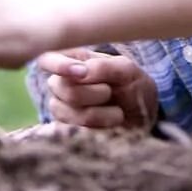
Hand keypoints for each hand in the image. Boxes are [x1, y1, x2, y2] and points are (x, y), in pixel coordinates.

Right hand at [36, 49, 158, 130]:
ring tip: (117, 112)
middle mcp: (60, 83)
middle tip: (110, 92)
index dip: (58, 65)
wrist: (144, 118)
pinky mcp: (67, 131)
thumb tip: (78, 72)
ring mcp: (61, 108)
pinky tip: (110, 126)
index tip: (80, 72)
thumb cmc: (133, 86)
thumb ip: (102, 67)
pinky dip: (98, 129)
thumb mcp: (126, 70)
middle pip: (61, 88)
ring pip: (66, 112)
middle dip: (92, 93)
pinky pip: (74, 132)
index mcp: (72, 61)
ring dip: (99, 114)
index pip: (47, 58)